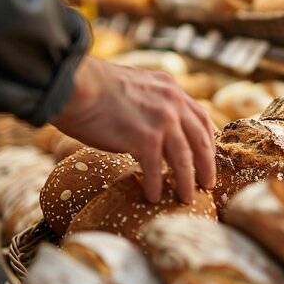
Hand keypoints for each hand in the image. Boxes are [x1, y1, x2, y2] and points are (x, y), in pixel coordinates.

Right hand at [52, 57, 215, 203]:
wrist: (75, 86)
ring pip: (184, 159)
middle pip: (201, 141)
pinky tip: (153, 196)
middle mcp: (173, 103)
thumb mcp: (135, 87)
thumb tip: (154, 130)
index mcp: (171, 89)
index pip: (201, 118)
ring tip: (187, 198)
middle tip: (208, 184)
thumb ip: (151, 104)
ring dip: (187, 182)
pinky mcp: (145, 138)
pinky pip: (156, 169)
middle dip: (207, 166)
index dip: (208, 140)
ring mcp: (162, 121)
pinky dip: (155, 185)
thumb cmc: (94, 88)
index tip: (208, 157)